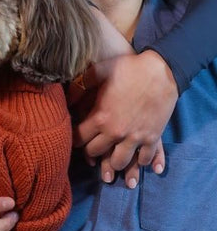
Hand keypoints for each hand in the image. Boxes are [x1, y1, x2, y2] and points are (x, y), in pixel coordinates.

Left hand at [72, 50, 176, 184]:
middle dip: (90, 151)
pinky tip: (136, 158)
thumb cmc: (129, 68)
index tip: (76, 137)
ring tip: (111, 158)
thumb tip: (66, 100)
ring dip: (113, 162)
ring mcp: (135, 137)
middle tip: (91, 147)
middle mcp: (115, 132)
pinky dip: (139, 161)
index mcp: (100, 118)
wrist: (163, 69)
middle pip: (95, 152)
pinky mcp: (152, 137)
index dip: (75, 139)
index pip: (79, 138)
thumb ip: (79, 87)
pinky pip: (143, 158)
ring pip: (118, 162)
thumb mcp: (98, 72)